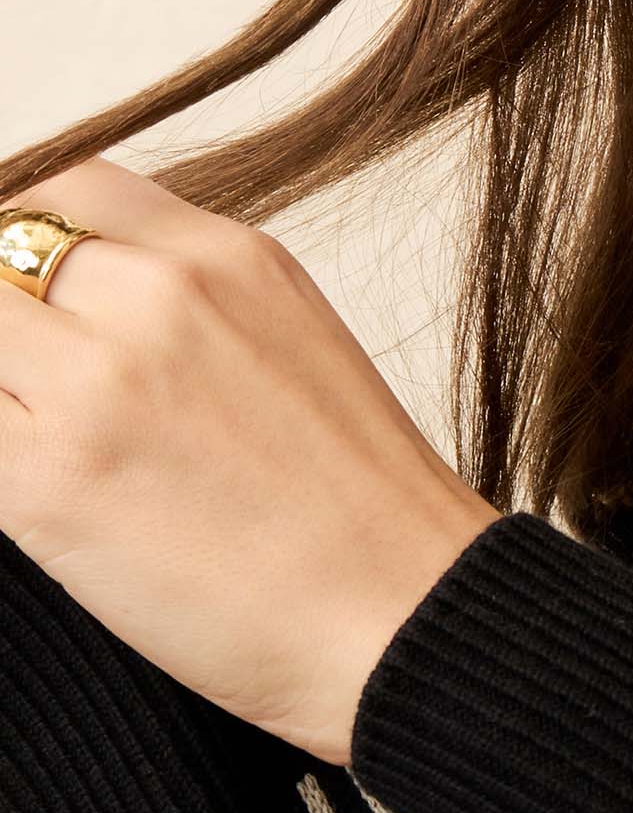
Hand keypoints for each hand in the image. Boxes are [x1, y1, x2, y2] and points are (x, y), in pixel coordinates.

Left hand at [0, 160, 501, 765]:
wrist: (411, 621)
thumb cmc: (368, 520)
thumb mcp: (297, 347)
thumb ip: (192, 307)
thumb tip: (91, 318)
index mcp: (227, 258)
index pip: (66, 192)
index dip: (25, 246)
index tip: (32, 308)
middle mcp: (158, 296)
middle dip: (7, 326)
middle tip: (39, 391)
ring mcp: (97, 379)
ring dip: (2, 386)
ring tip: (48, 444)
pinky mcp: (48, 475)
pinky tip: (50, 499)